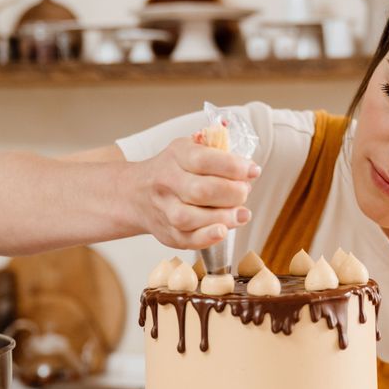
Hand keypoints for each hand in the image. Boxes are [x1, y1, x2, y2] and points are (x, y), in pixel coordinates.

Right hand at [132, 136, 260, 249]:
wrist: (135, 193)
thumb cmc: (173, 169)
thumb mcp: (190, 149)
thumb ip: (217, 152)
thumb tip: (248, 168)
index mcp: (176, 155)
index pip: (204, 160)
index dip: (233, 167)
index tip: (253, 171)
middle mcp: (166, 181)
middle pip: (200, 191)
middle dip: (232, 194)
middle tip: (245, 193)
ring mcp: (164, 209)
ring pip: (190, 218)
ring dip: (222, 218)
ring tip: (242, 215)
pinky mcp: (166, 232)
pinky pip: (186, 239)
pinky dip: (207, 238)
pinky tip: (224, 231)